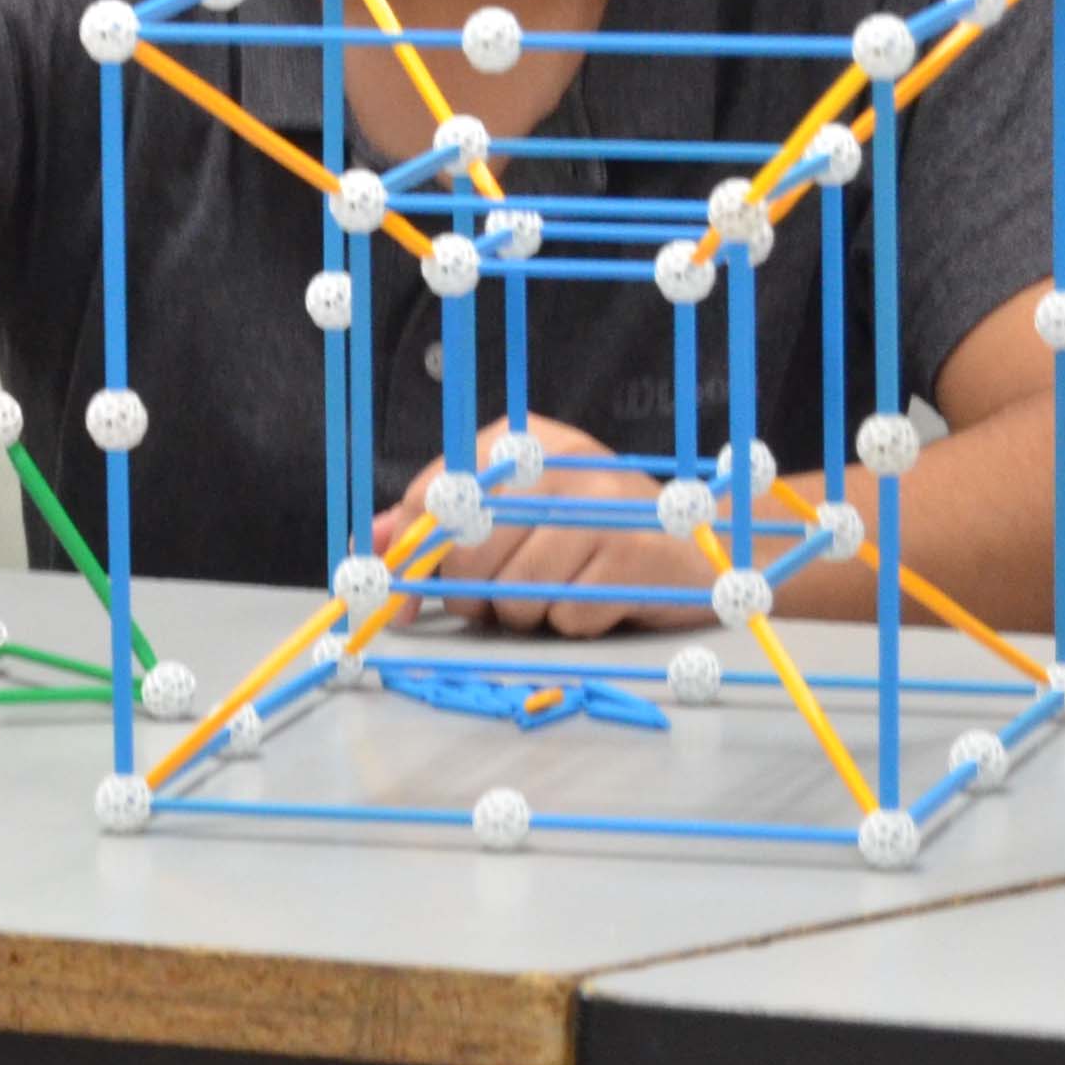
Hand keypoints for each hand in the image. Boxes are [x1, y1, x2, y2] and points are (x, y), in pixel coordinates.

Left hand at [378, 414, 700, 636]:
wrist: (698, 546)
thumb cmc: (592, 534)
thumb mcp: (516, 512)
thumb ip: (440, 523)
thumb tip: (366, 545)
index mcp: (520, 442)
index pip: (432, 494)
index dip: (407, 555)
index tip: (400, 602)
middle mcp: (559, 463)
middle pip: (465, 553)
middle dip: (473, 594)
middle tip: (504, 596)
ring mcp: (600, 507)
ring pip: (512, 594)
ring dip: (526, 613)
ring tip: (558, 591)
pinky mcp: (632, 557)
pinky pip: (564, 616)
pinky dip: (572, 622)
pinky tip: (596, 598)